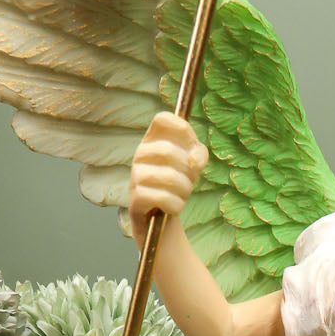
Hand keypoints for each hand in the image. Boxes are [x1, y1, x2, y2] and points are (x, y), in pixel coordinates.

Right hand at [127, 113, 208, 245]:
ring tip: (182, 195)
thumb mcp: (192, 165)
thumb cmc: (177, 184)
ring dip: (185, 190)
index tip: (192, 146)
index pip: (162, 119)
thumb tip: (194, 160)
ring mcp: (135, 175)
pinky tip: (173, 207)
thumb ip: (199, 154)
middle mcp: (140, 154)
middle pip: (170, 152)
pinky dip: (176, 205)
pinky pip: (164, 198)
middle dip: (188, 170)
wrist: (160, 217)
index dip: (182, 129)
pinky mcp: (136, 198)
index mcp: (153, 139)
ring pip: (169, 177)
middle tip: (189, 181)